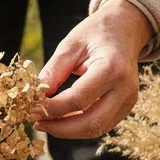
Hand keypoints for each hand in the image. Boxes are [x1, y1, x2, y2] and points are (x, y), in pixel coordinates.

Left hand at [34, 0, 154, 139]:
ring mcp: (129, 100)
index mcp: (111, 68)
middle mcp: (125, 89)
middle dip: (60, 128)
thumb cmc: (96, 33)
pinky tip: (62, 118)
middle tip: (37, 122)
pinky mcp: (126, 107)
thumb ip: (53, 72)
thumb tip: (34, 97)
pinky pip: (101, 124)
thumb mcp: (70, 45)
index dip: (52, 109)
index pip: (78, 100)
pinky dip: (79, 126)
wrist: (125, 29)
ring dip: (68, 130)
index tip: (30, 109)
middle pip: (90, 123)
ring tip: (46, 122)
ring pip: (96, 129)